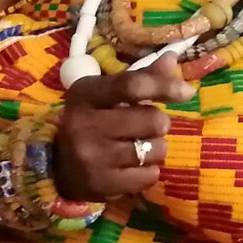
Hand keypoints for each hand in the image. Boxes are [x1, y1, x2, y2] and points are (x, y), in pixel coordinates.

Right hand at [53, 56, 191, 201]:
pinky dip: (148, 172)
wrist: (56, 166)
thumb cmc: (90, 122)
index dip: (165, 86)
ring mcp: (92, 157)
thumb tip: (172, 58)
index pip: (132, 85)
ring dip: (155, 149)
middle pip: (152, 120)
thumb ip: (140, 78)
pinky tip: (133, 168)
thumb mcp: (105, 95)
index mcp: (85, 95)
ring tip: (139, 148)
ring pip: (155, 150)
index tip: (187, 93)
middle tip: (146, 127)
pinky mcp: (101, 184)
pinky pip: (149, 176)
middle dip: (158, 123)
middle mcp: (84, 125)